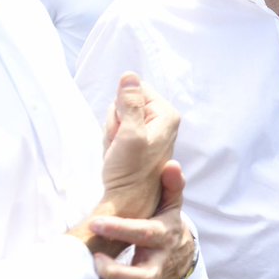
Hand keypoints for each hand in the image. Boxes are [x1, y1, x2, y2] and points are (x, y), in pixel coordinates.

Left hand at [90, 162, 194, 278]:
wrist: (182, 256)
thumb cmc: (167, 225)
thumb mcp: (171, 204)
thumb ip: (171, 185)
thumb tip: (171, 165)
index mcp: (165, 236)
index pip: (145, 234)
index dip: (121, 230)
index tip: (96, 223)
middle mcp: (160, 263)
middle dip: (115, 273)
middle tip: (94, 260)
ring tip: (92, 273)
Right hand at [99, 73, 179, 219]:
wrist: (126, 203)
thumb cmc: (130, 172)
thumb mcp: (129, 134)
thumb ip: (130, 103)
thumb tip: (130, 76)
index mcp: (166, 114)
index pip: (135, 89)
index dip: (121, 107)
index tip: (125, 129)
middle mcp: (162, 120)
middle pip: (125, 103)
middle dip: (115, 122)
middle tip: (120, 144)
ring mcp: (149, 131)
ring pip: (118, 117)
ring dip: (112, 133)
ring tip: (118, 152)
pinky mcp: (138, 141)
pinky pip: (116, 131)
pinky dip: (111, 142)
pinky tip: (116, 155)